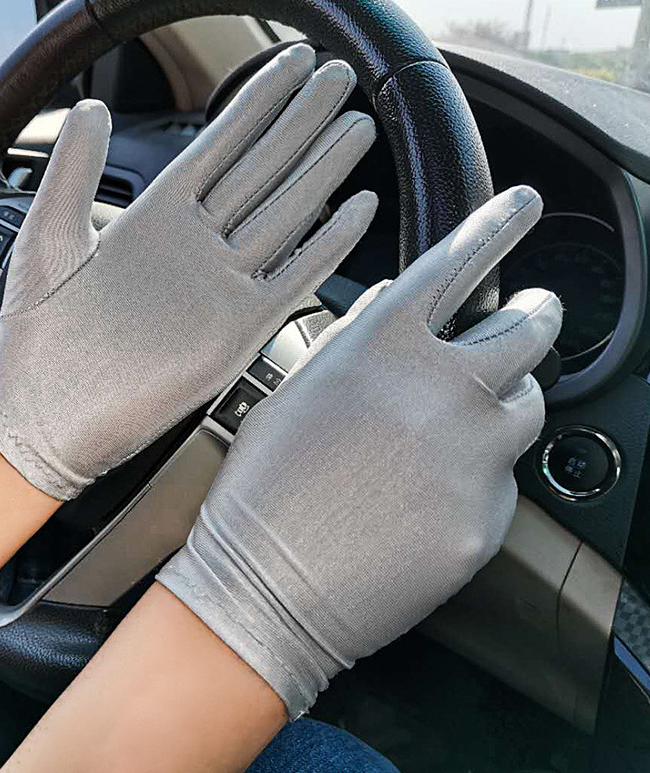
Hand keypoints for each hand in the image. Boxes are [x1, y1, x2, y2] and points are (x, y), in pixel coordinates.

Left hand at [0, 44, 377, 498]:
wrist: (51, 420)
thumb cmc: (40, 340)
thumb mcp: (47, 239)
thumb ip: (73, 172)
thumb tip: (93, 109)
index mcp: (155, 222)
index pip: (219, 147)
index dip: (257, 104)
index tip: (291, 65)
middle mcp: (196, 249)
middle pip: (262, 172)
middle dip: (303, 125)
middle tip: (340, 82)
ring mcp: (221, 288)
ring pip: (285, 216)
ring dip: (323, 173)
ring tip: (356, 131)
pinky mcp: (238, 332)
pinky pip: (293, 280)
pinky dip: (326, 248)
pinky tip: (354, 213)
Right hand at [158, 185, 562, 717]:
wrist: (265, 587)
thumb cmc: (263, 487)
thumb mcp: (295, 392)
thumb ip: (354, 338)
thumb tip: (391, 302)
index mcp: (382, 348)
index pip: (459, 262)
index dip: (498, 225)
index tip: (523, 207)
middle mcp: (439, 391)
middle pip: (527, 331)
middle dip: (531, 320)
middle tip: (523, 323)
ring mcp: (470, 458)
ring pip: (524, 408)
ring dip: (500, 405)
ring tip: (449, 431)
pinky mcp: (485, 519)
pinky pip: (502, 481)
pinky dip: (476, 478)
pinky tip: (421, 498)